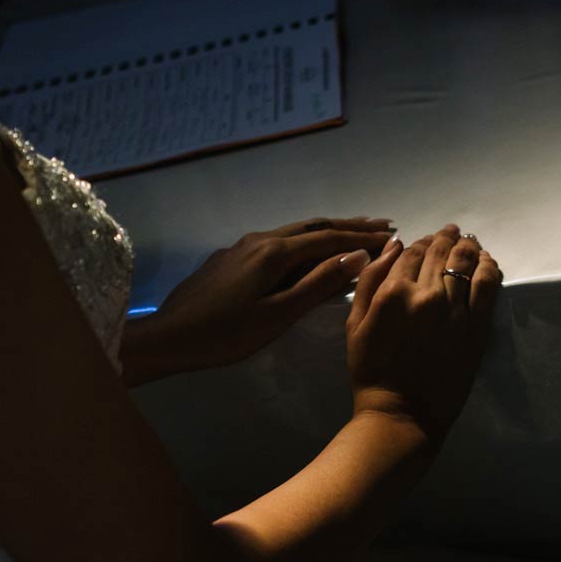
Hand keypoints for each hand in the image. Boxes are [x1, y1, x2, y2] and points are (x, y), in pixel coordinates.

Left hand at [129, 216, 394, 377]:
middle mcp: (259, 240)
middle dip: (348, 225)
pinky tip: (306, 254)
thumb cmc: (226, 334)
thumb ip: (318, 284)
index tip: (391, 235)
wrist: (169, 337)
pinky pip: (275, 244)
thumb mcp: (278, 315)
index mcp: (274, 252)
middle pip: (312, 226)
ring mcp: (241, 247)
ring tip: (351, 233)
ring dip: (325, 232)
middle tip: (382, 224)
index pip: (328, 238)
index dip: (361, 236)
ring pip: (292, 233)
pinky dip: (302, 244)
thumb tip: (356, 256)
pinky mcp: (228, 259)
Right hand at [346, 225, 501, 440]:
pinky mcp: (477, 327)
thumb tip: (393, 246)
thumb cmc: (371, 372)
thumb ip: (370, 281)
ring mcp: (456, 310)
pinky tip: (487, 261)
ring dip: (469, 247)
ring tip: (470, 242)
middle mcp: (427, 294)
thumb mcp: (354, 324)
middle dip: (446, 238)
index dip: (420, 242)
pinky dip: (489, 266)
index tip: (426, 241)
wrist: (401, 413)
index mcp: (394, 291)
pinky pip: (487, 285)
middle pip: (441, 252)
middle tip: (452, 232)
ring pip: (467, 262)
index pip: (412, 252)